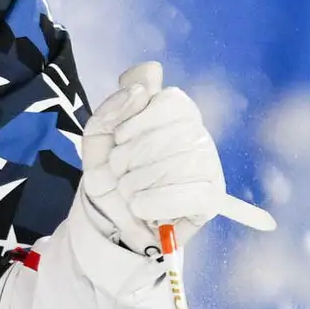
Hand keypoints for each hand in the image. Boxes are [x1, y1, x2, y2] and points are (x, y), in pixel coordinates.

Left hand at [75, 63, 271, 255]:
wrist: (109, 218)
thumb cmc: (111, 172)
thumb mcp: (99, 134)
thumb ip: (114, 106)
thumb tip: (141, 90)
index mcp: (176, 113)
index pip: (170, 100)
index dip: (136, 121)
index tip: (120, 138)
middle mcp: (199, 135)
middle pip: (170, 134)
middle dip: (129, 157)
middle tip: (119, 172)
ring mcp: (209, 166)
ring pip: (178, 165)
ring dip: (135, 183)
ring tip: (128, 191)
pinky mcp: (210, 199)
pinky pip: (189, 195)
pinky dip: (154, 203)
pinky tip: (141, 207)